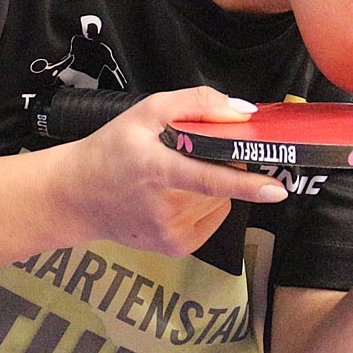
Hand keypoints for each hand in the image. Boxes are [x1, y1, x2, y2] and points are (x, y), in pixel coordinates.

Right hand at [51, 86, 286, 254]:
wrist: (77, 197)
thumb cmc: (112, 149)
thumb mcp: (147, 111)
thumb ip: (197, 104)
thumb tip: (243, 113)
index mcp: (157, 170)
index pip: (209, 179)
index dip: (246, 184)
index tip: (276, 188)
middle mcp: (165, 208)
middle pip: (222, 181)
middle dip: (222, 161)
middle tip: (191, 151)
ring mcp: (170, 233)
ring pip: (221, 199)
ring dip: (212, 183)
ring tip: (175, 175)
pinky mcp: (176, 248)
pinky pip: (213, 217)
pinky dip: (206, 202)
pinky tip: (176, 195)